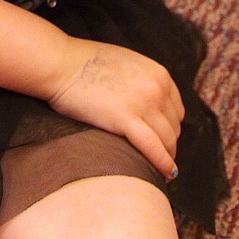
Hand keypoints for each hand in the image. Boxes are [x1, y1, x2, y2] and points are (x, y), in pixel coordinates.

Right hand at [48, 35, 183, 179]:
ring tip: (161, 170)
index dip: (170, 127)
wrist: (62, 64)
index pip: (176, 110)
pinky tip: (166, 174)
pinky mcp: (126, 119)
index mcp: (158, 73)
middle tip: (157, 156)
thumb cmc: (85, 64)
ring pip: (167, 140)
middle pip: (173, 127)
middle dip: (167, 143)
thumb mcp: (126, 63)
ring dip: (166, 156)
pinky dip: (163, 163)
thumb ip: (142, 80)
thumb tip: (147, 102)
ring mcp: (143, 103)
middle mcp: (156, 87)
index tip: (162, 139)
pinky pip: (153, 147)